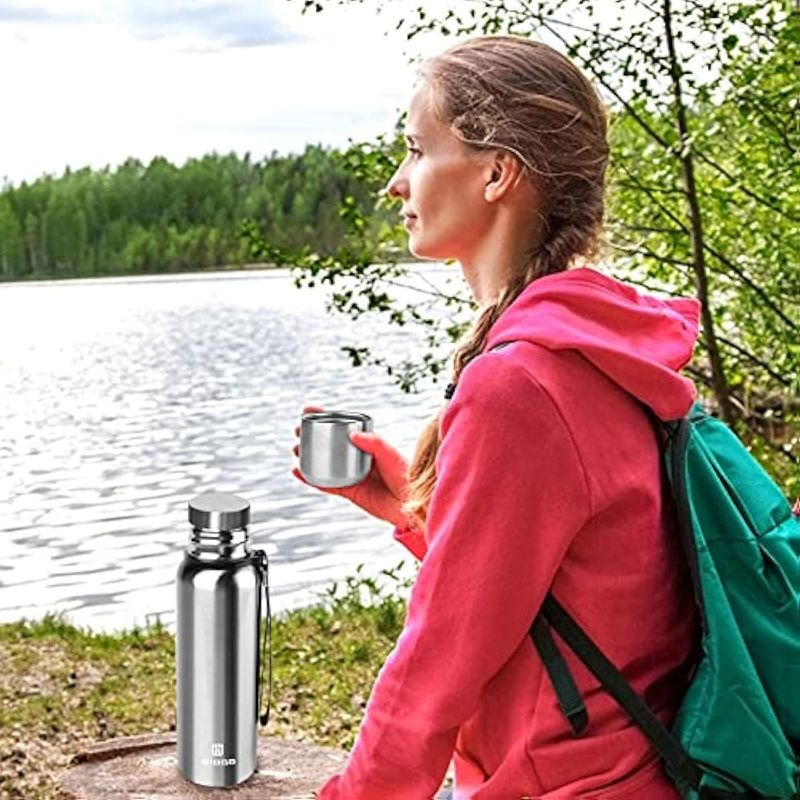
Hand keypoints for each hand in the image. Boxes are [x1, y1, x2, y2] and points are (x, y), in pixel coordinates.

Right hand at [291, 406, 412, 528]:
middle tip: (297, 431)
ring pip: (324, 464)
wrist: (410, 505)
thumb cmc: (406, 476)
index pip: (342, 426)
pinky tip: (299, 472)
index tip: (307, 410)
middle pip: (328, 444)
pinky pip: (326, 484)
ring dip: (307, 457)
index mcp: (366, 444)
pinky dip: (312, 479)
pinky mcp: (349, 492)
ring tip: (295, 450)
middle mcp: (356, 457)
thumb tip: (353, 434)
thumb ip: (374, 443)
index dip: (324, 417)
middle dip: (311, 436)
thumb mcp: (391, 455)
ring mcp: (351, 474)